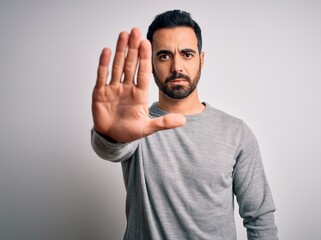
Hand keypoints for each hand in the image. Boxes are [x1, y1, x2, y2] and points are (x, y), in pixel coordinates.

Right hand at [92, 28, 185, 142]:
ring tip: (123, 35)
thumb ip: (164, 123)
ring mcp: (113, 89)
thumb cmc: (129, 132)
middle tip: (135, 31)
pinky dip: (104, 64)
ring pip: (117, 66)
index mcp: (139, 94)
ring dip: (119, 51)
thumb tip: (184, 120)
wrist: (112, 138)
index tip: (147, 42)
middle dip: (133, 48)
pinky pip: (102, 76)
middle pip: (130, 64)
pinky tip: (107, 51)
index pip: (143, 72)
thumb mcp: (148, 128)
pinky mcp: (100, 93)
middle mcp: (127, 88)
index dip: (145, 58)